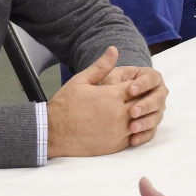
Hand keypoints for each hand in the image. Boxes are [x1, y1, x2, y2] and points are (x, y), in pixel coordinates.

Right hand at [46, 48, 165, 157]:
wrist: (53, 132)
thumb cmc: (65, 104)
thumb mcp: (81, 80)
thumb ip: (100, 66)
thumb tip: (113, 50)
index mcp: (111, 95)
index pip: (137, 87)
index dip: (138, 85)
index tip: (133, 85)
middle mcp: (119, 114)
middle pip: (142, 104)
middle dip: (142, 99)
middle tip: (138, 97)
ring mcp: (118, 131)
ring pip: (142, 121)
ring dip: (141, 116)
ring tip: (135, 112)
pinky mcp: (116, 145)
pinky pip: (135, 137)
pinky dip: (137, 131)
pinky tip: (130, 125)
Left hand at [98, 65, 167, 145]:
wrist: (103, 105)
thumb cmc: (107, 87)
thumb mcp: (106, 78)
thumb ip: (108, 67)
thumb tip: (112, 49)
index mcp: (148, 77)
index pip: (152, 78)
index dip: (143, 84)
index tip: (130, 89)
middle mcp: (156, 93)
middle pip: (159, 98)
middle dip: (147, 105)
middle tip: (132, 111)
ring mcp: (155, 110)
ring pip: (157, 116)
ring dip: (146, 122)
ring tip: (132, 127)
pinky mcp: (149, 125)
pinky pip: (151, 132)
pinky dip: (143, 136)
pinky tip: (132, 140)